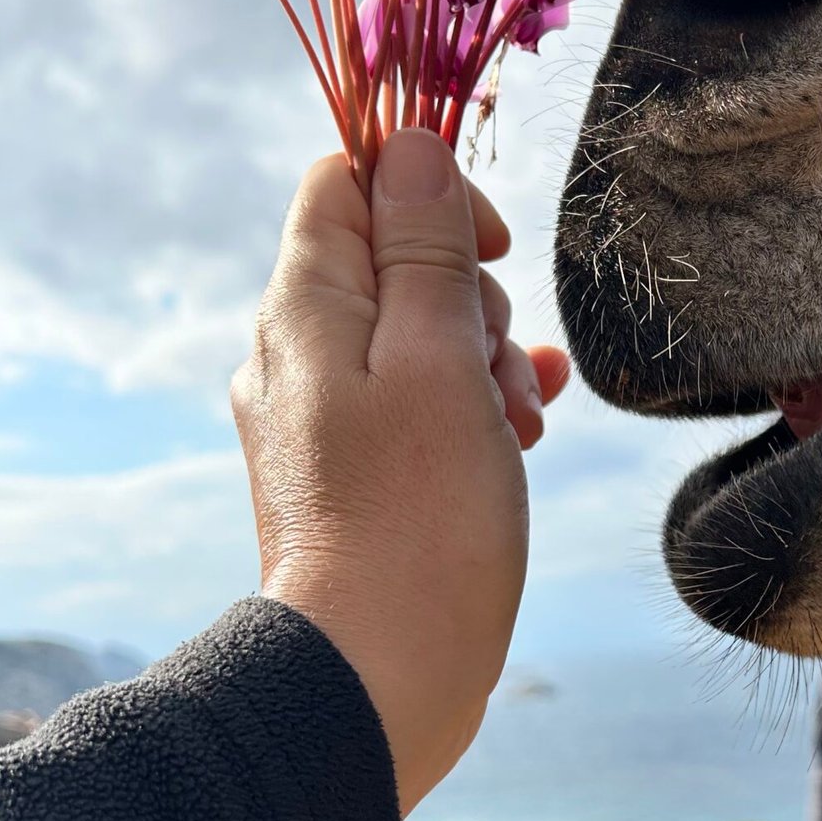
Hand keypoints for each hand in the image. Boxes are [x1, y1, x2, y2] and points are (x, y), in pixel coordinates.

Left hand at [233, 128, 568, 814]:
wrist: (380, 674)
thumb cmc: (419, 520)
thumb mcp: (440, 359)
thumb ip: (426, 247)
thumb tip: (411, 146)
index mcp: (303, 310)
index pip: (347, 182)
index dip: (428, 189)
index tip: (491, 242)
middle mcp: (296, 357)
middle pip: (395, 261)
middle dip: (472, 295)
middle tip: (500, 368)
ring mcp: (323, 421)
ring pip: (418, 339)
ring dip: (485, 362)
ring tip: (516, 428)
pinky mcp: (356, 478)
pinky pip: (420, 405)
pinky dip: (474, 405)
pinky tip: (525, 428)